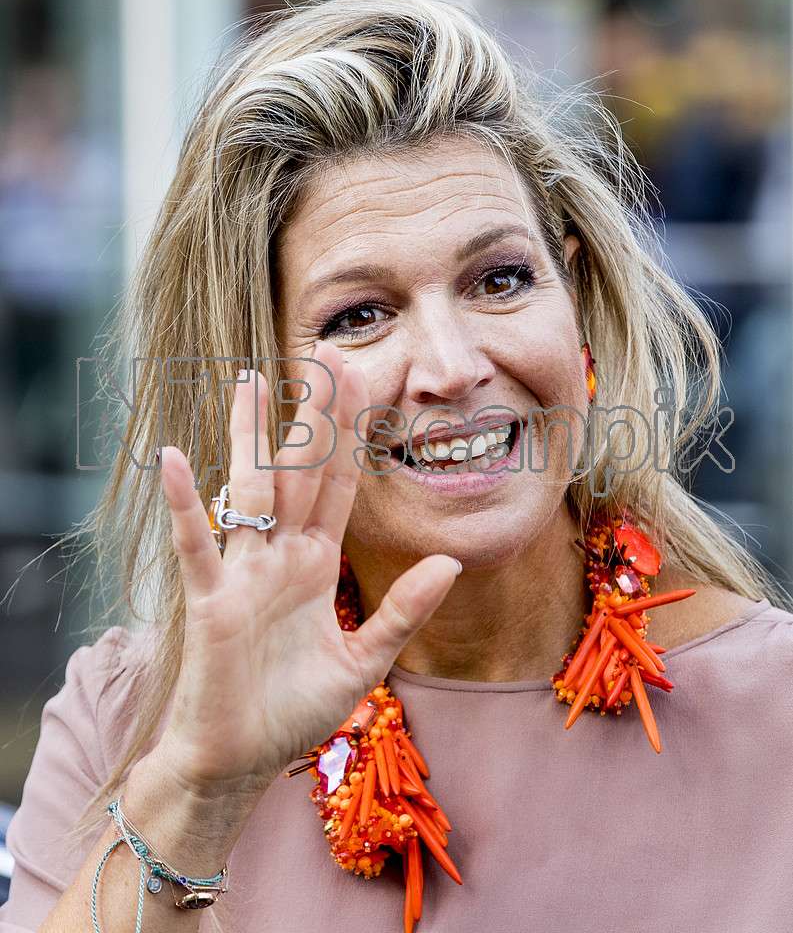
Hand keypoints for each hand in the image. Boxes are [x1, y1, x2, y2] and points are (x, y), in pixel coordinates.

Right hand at [156, 340, 460, 797]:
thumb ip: (404, 610)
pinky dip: (185, 504)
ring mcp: (244, 573)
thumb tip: (451, 561)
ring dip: (251, 437)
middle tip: (327, 353)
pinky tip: (173, 458)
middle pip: (299, 472)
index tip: (364, 381)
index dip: (350, 436)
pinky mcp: (210, 601)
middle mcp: (280, 556)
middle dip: (313, 417)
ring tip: (251, 380)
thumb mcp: (363, 659)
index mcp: (315, 564)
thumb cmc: (293, 712)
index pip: (337, 485)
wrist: (239, 762)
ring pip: (250, 491)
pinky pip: (197, 544)